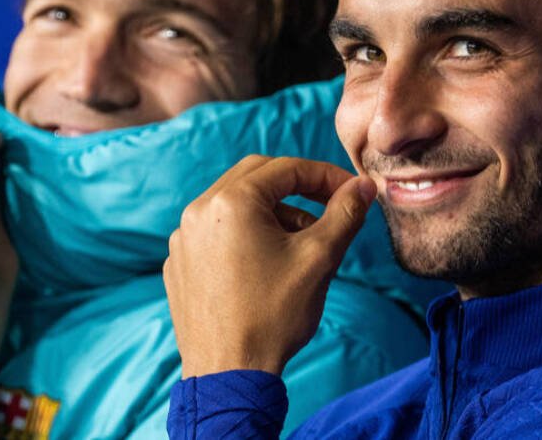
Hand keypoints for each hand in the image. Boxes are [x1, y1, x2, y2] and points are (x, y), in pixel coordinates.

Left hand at [164, 155, 374, 377]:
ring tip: (301, 245)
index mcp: (231, 202)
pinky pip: (215, 233)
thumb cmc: (272, 316)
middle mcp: (198, 211)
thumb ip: (344, 214)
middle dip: (297, 188)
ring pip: (234, 206)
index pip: (286, 168)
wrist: (227, 373)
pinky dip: (244, 236)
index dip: (325, 176)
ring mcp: (183, 238)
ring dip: (271, 213)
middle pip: (256, 178)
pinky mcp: (178, 263)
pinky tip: (267, 265)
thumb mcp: (319, 259)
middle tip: (329, 206)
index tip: (352, 192)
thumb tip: (363, 186)